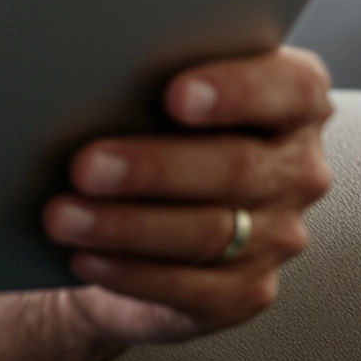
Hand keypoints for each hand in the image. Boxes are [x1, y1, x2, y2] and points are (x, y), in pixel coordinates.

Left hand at [45, 45, 334, 347]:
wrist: (142, 205)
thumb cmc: (150, 120)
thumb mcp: (158, 85)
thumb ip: (154, 71)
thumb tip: (92, 70)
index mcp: (294, 100)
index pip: (290, 90)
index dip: (237, 91)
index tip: (175, 94)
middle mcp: (296, 169)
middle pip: (237, 168)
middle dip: (154, 168)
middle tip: (84, 165)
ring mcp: (278, 235)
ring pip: (209, 233)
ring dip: (126, 225)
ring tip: (63, 215)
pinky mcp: (248, 290)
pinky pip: (193, 289)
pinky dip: (131, 272)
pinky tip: (86, 256)